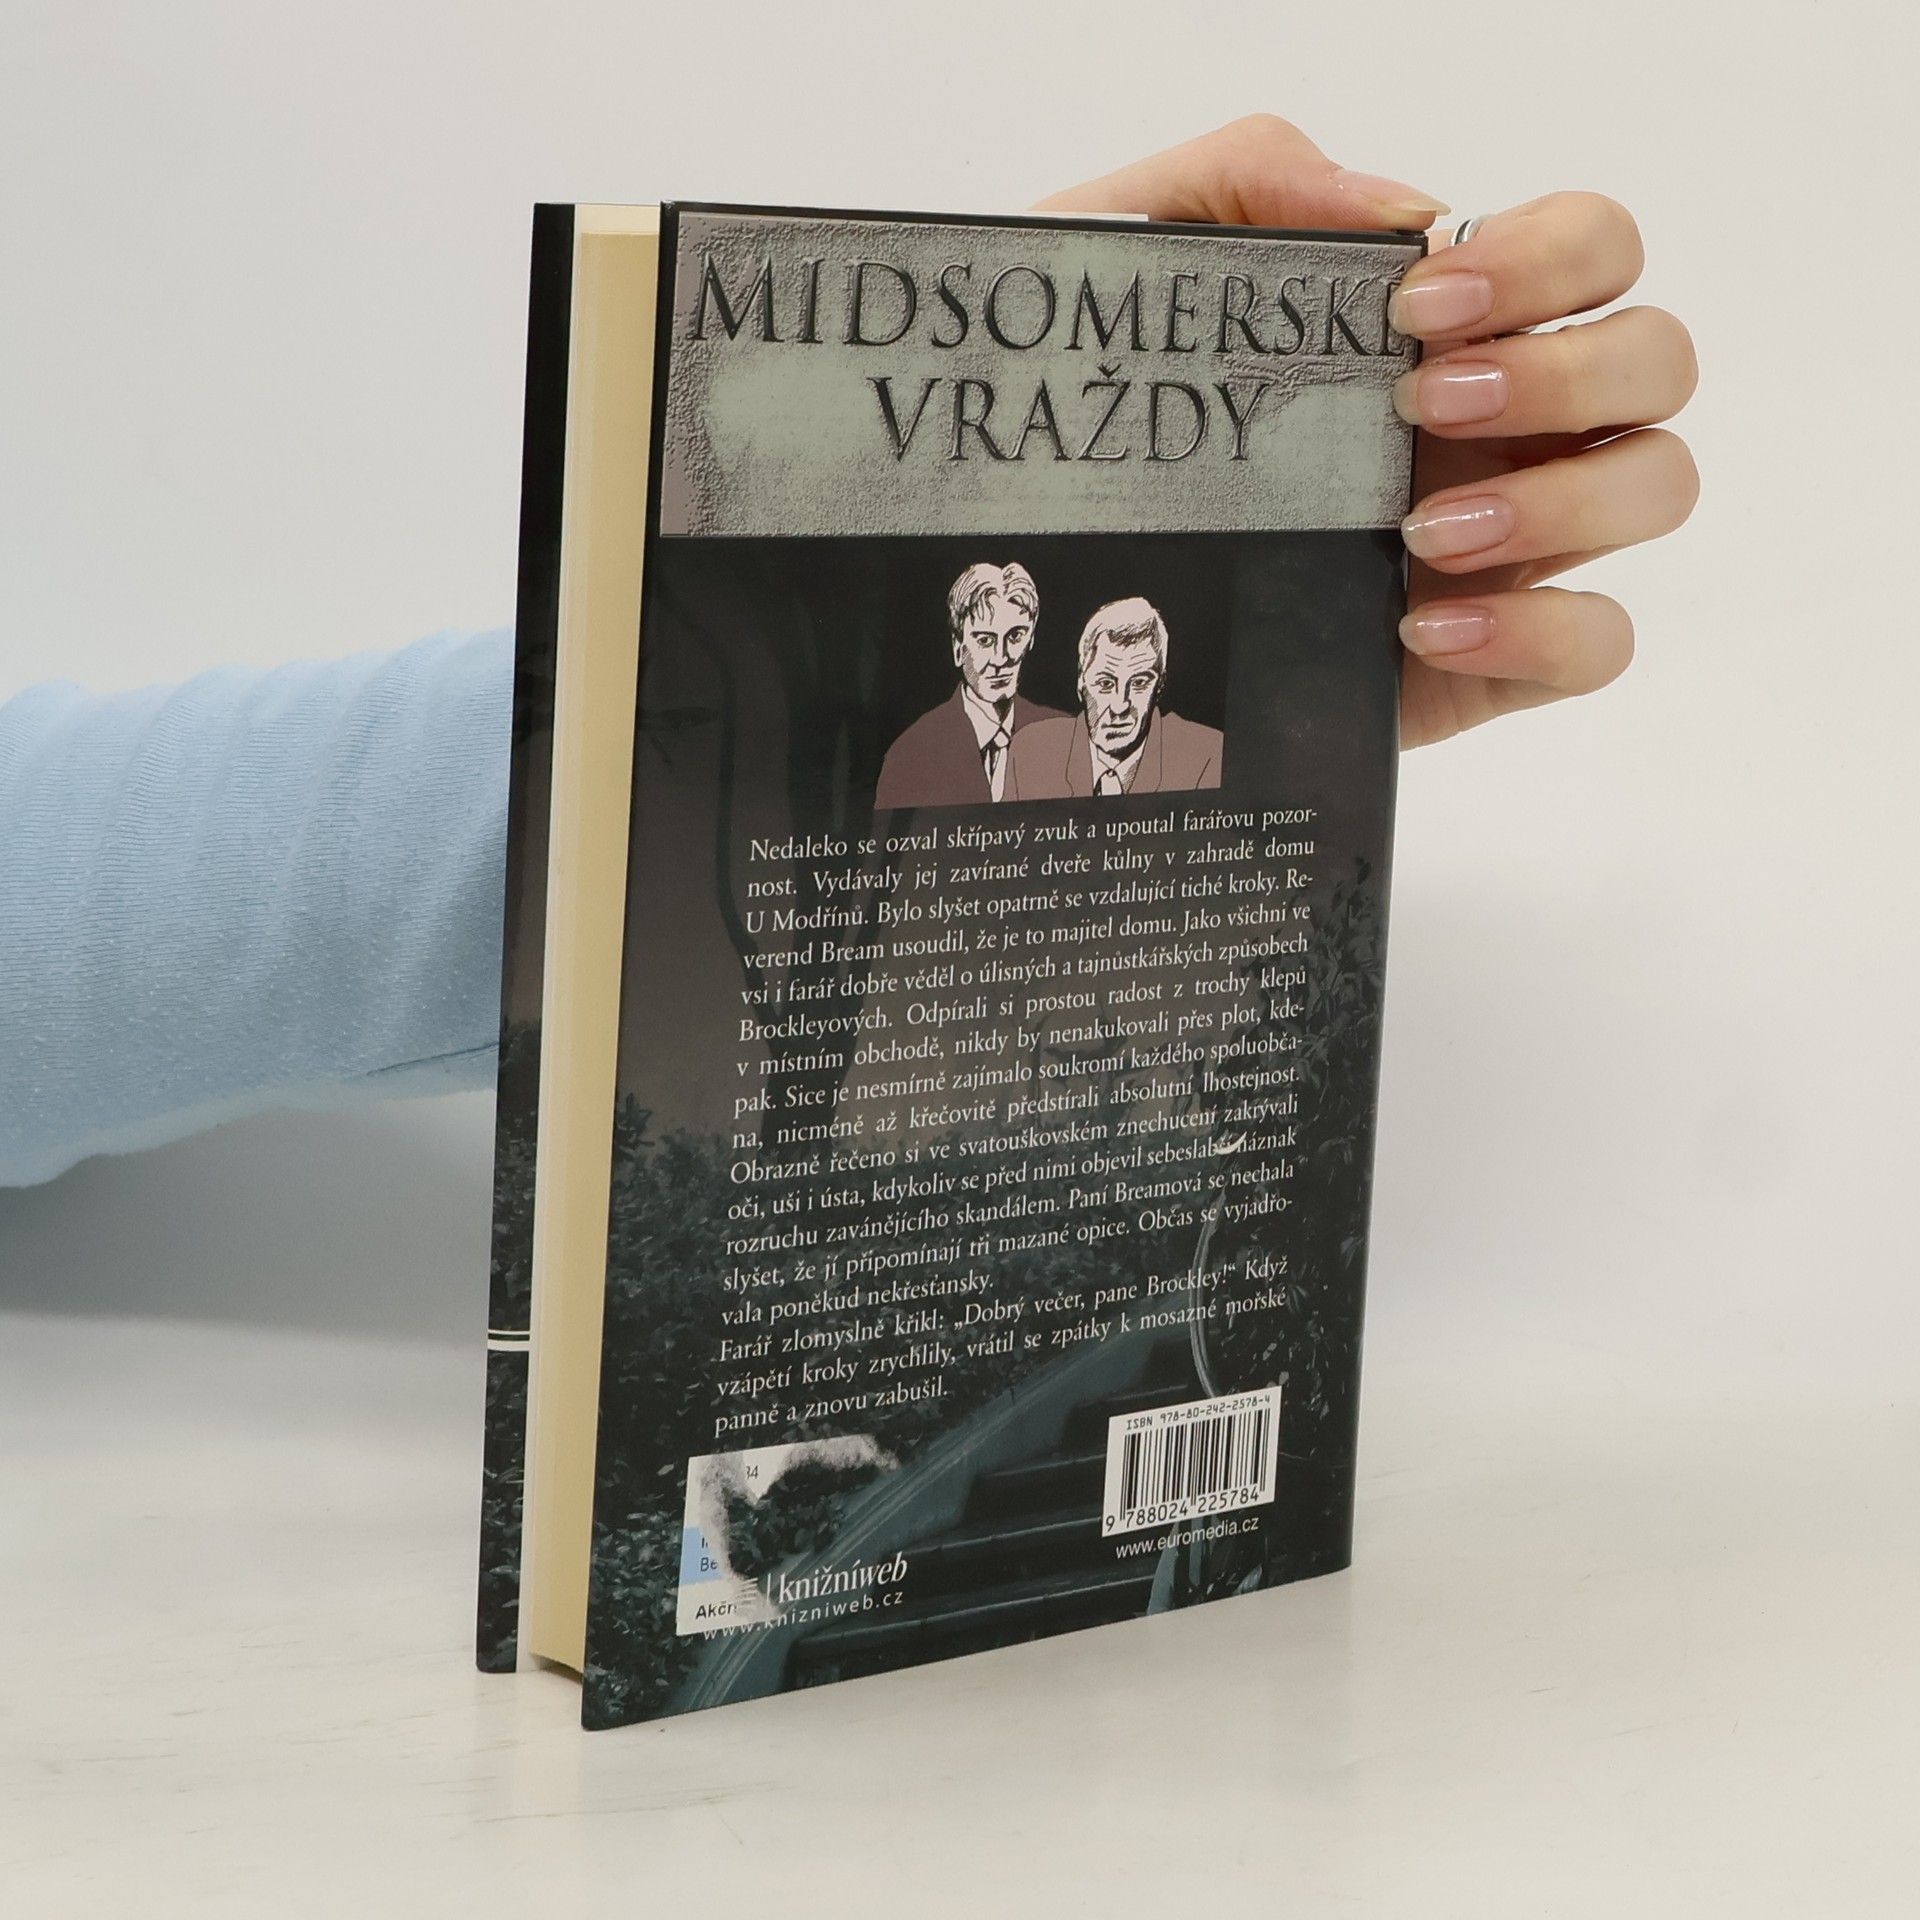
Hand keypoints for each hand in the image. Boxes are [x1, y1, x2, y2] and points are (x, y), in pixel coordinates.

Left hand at [1035, 117, 1698, 747]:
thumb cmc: (1103, 401)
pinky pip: (1599, 642)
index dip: (1549, 260)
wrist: (1047, 559)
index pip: (1594, 251)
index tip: (1416, 306)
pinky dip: (1541, 630)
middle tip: (1419, 406)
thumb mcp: (1139, 256)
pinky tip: (1421, 628)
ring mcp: (1510, 541)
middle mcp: (1507, 422)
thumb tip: (1407, 210)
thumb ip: (1250, 176)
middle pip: (1658, 361)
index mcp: (1452, 326)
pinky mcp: (1486, 656)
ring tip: (1423, 530)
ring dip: (1566, 500)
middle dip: (1567, 372)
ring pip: (1657, 487)